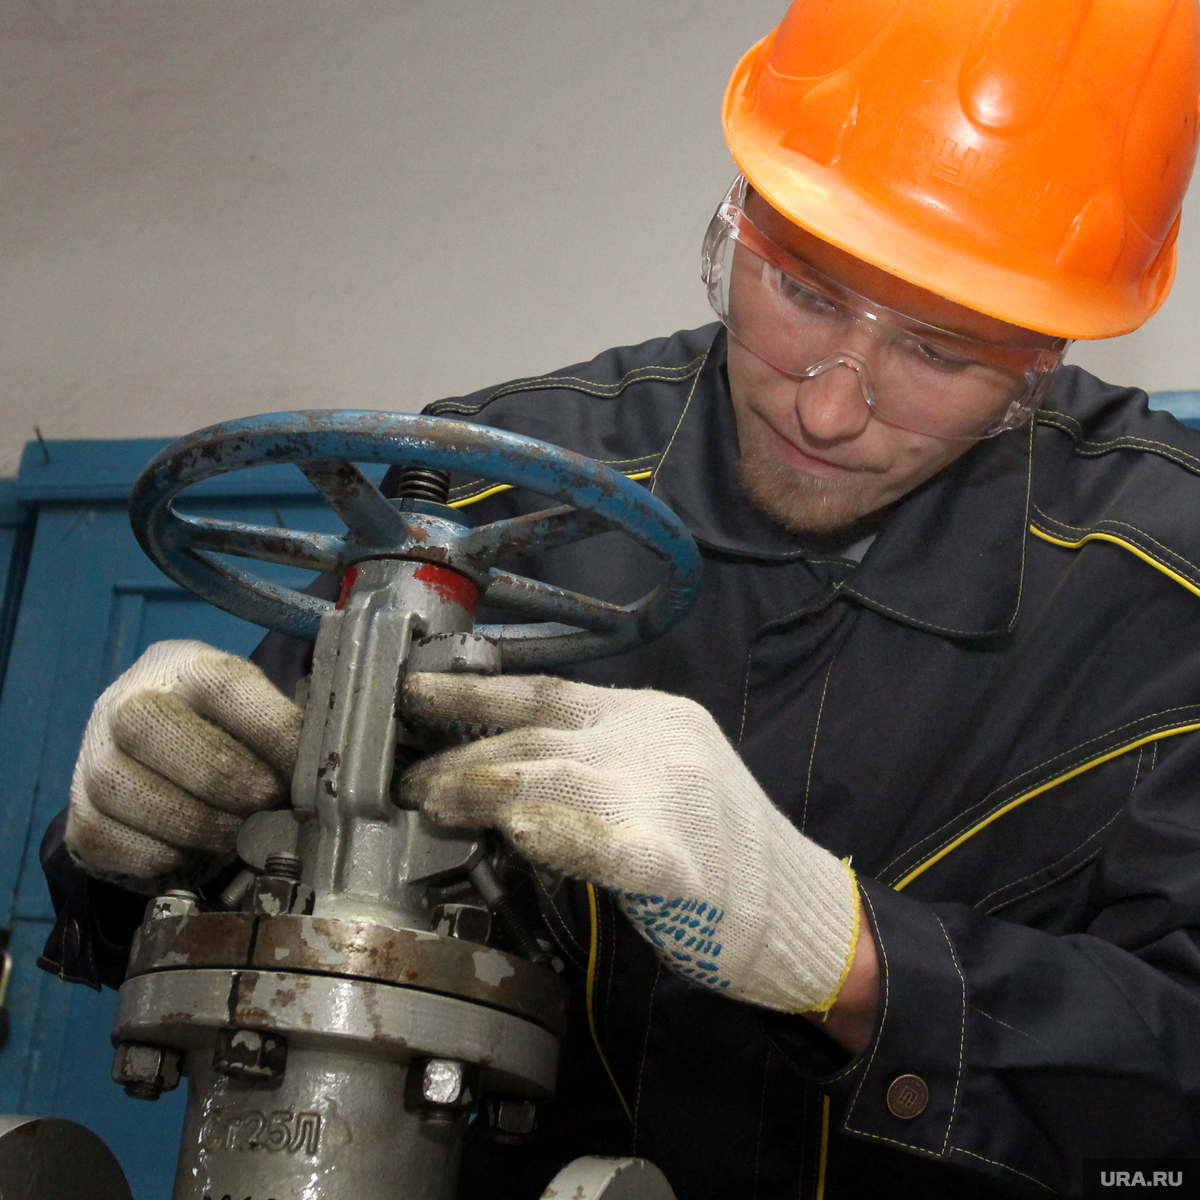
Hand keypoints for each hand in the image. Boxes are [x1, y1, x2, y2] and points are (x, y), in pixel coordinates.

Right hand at [67, 641, 301, 890]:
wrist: (163, 767)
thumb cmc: (232, 739)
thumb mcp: (264, 715)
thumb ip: (300, 729)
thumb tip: (348, 762)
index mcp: (187, 666)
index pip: (224, 685)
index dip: (271, 730)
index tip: (306, 771)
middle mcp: (127, 700)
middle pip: (158, 729)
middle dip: (228, 778)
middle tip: (268, 804)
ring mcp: (93, 756)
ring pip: (126, 788)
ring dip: (194, 822)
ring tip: (237, 833)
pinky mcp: (79, 813)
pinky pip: (107, 838)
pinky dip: (158, 854)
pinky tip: (193, 853)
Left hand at [400, 673, 860, 1013]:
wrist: (800, 907)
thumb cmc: (718, 847)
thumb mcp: (657, 776)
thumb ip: (592, 765)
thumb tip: (501, 775)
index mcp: (651, 715)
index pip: (546, 690)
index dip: (472, 689)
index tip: (414, 691)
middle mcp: (656, 741)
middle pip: (538, 737)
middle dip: (464, 757)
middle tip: (409, 781)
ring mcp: (669, 796)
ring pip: (553, 777)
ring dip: (482, 790)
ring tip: (432, 805)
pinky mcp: (678, 861)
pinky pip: (606, 842)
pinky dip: (557, 833)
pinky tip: (517, 830)